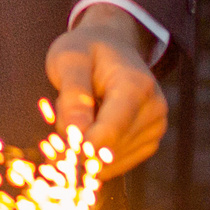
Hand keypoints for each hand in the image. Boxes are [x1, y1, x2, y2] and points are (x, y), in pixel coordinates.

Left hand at [44, 6, 165, 178]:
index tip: (54, 154)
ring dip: (85, 148)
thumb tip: (76, 137)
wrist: (111, 45)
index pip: (110, 130)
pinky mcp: (149, 142)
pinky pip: (115, 164)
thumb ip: (73, 97)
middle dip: (77, 142)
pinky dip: (96, 154)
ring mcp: (155, 128)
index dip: (81, 147)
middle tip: (63, 114)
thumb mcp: (68, 61)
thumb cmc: (85, 50)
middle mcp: (154, 109)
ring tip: (80, 114)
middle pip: (108, 147)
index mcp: (136, 85)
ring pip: (110, 160)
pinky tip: (90, 127)